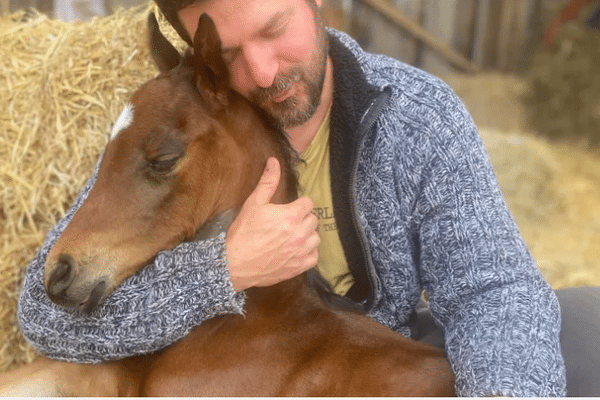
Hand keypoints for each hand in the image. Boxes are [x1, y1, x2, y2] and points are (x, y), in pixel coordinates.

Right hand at [225, 157, 319, 291]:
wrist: (234, 263)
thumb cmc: (243, 232)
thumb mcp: (253, 204)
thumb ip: (268, 182)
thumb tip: (274, 161)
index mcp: (291, 215)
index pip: (309, 203)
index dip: (299, 204)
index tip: (290, 209)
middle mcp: (300, 233)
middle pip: (314, 219)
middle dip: (303, 218)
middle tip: (288, 222)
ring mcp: (301, 251)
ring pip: (316, 237)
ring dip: (307, 235)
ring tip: (293, 236)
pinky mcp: (299, 267)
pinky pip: (314, 256)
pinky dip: (308, 253)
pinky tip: (296, 250)